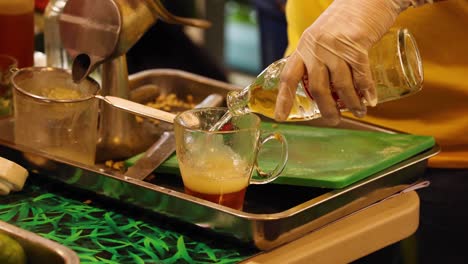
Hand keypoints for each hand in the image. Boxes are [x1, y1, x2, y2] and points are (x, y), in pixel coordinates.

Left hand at [274, 0, 421, 124]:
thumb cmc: (345, 18)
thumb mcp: (321, 36)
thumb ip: (318, 57)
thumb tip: (321, 85)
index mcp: (304, 47)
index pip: (289, 77)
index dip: (283, 98)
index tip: (280, 117)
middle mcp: (316, 48)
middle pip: (317, 88)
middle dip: (326, 109)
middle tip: (334, 120)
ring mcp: (336, 47)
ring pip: (340, 85)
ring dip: (351, 103)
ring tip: (358, 111)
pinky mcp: (357, 45)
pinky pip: (361, 75)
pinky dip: (366, 91)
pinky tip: (370, 100)